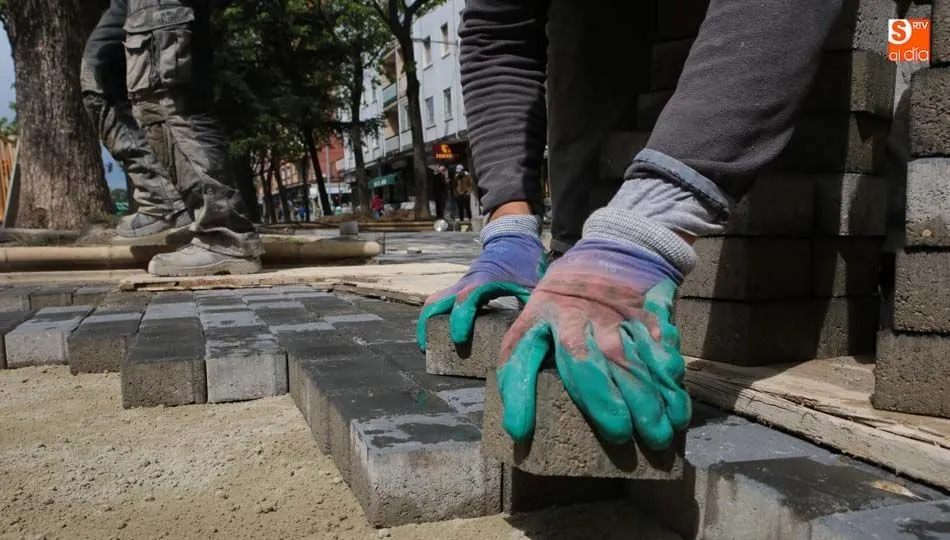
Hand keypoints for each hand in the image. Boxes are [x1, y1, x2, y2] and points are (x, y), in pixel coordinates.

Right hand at [417, 232, 545, 348]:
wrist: (512, 240)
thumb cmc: (522, 262)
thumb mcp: (531, 284)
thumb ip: (531, 307)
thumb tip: (534, 334)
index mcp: (484, 282)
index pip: (465, 300)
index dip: (460, 319)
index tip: (459, 340)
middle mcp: (466, 283)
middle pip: (437, 302)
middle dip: (428, 325)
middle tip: (427, 349)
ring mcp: (460, 285)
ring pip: (434, 301)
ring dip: (427, 321)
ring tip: (427, 345)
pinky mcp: (459, 288)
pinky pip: (441, 301)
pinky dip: (435, 316)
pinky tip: (439, 334)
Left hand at [495, 238, 689, 449]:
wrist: (617, 245)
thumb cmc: (568, 294)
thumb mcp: (540, 312)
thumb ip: (529, 354)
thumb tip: (519, 424)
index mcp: (538, 317)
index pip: (519, 355)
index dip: (518, 394)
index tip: (519, 430)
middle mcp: (571, 315)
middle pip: (583, 361)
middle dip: (604, 401)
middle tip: (621, 436)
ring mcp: (610, 311)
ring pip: (626, 357)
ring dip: (646, 399)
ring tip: (660, 434)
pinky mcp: (644, 309)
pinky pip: (657, 342)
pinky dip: (667, 371)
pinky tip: (675, 399)